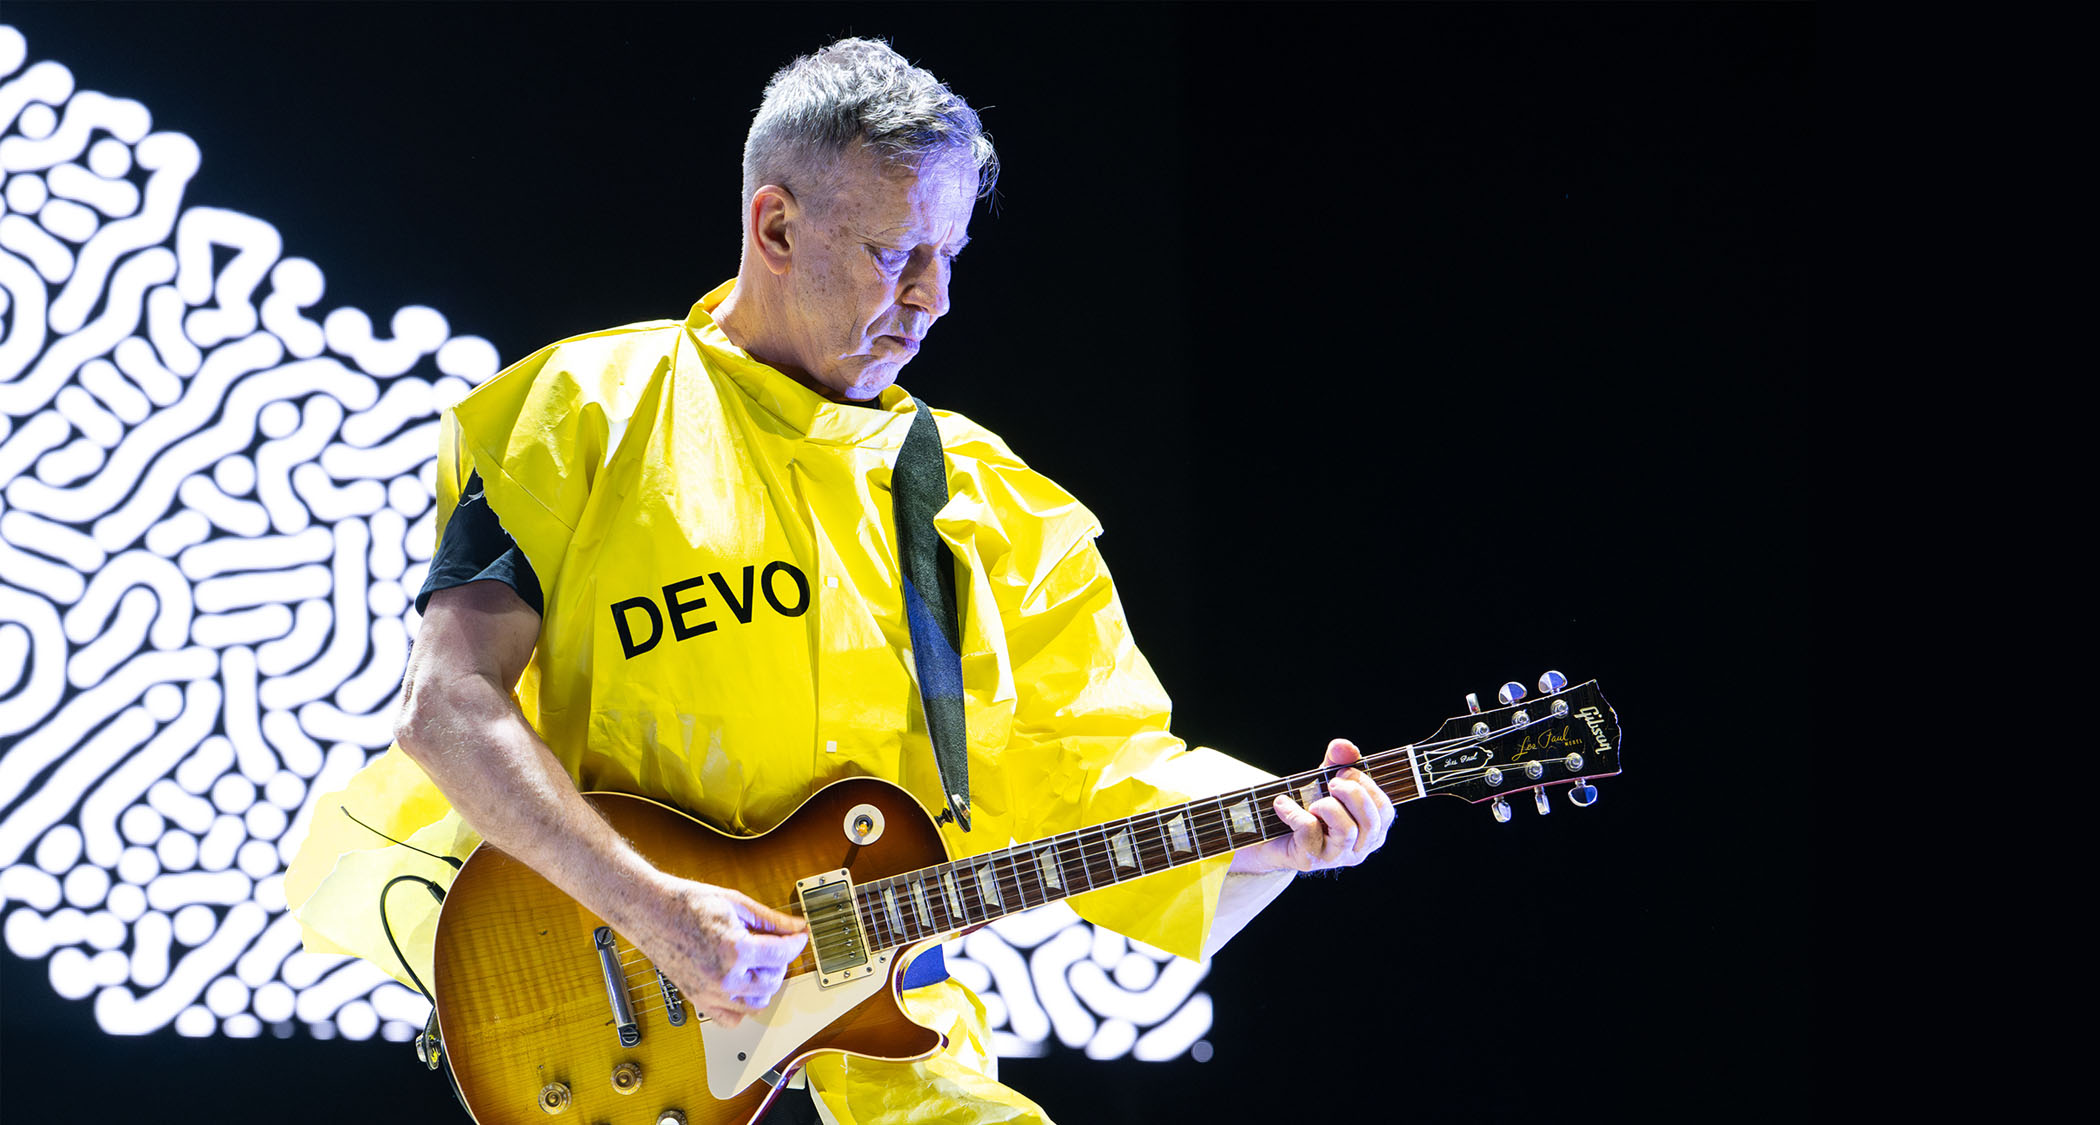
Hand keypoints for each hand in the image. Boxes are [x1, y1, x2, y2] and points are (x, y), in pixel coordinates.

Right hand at [630, 876, 809, 1026]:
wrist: (651, 911)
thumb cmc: (686, 904)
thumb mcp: (735, 903)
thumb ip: (771, 921)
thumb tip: (797, 928)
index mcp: (734, 949)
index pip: (781, 955)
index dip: (795, 943)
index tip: (797, 938)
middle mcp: (723, 977)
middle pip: (773, 982)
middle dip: (780, 963)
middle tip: (775, 946)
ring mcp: (709, 992)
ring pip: (756, 1004)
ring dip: (764, 985)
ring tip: (757, 964)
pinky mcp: (698, 1000)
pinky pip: (731, 1019)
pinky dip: (742, 1007)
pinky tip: (741, 985)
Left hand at [1231, 739, 1394, 874]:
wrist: (1272, 837)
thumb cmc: (1308, 807)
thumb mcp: (1325, 780)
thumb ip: (1337, 760)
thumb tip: (1344, 746)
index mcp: (1371, 830)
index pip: (1384, 810)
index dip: (1368, 786)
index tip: (1345, 770)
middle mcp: (1359, 848)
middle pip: (1371, 821)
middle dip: (1352, 794)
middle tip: (1332, 782)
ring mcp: (1336, 857)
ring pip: (1347, 830)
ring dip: (1328, 806)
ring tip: (1312, 802)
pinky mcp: (1311, 859)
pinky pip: (1310, 830)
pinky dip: (1294, 812)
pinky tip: (1282, 804)